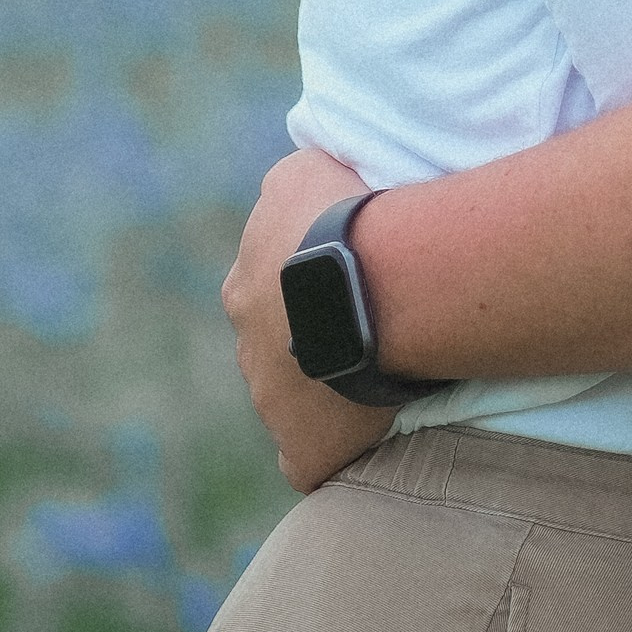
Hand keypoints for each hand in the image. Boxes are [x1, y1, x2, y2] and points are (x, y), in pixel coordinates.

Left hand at [222, 146, 396, 492]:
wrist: (366, 277)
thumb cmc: (344, 215)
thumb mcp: (304, 171)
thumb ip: (294, 187)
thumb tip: (302, 184)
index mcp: (244, 287)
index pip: (270, 292)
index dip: (312, 287)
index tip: (354, 282)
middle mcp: (248, 345)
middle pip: (278, 350)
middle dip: (312, 343)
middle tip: (371, 330)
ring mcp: (271, 401)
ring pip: (296, 403)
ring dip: (329, 392)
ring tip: (386, 376)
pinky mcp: (302, 448)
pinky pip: (311, 460)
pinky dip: (334, 451)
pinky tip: (367, 443)